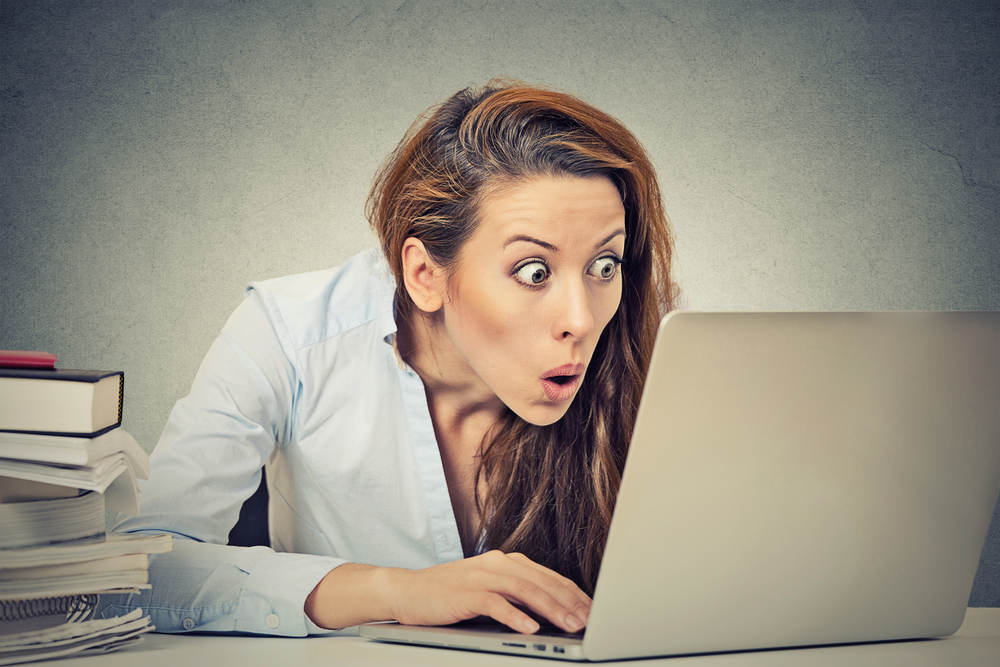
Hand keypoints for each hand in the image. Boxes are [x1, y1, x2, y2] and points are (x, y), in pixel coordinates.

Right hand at [305, 551, 590, 633]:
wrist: (406, 591)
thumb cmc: (449, 595)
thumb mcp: (488, 591)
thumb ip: (516, 596)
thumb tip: (552, 612)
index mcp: (506, 561)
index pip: (548, 576)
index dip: (573, 593)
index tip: (593, 610)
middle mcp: (496, 563)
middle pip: (541, 581)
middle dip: (569, 601)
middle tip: (589, 620)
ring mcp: (480, 576)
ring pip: (524, 590)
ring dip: (550, 608)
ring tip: (569, 624)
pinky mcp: (464, 592)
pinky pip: (495, 603)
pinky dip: (515, 615)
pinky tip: (531, 628)